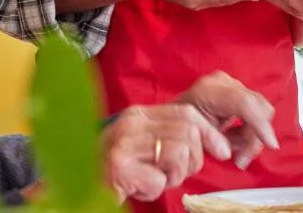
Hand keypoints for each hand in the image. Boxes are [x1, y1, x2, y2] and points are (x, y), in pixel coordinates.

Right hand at [100, 103, 227, 201]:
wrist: (79, 184)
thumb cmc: (117, 170)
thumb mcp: (145, 145)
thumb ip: (171, 135)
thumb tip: (216, 143)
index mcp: (139, 114)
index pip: (187, 113)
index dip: (210, 133)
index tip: (223, 151)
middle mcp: (130, 123)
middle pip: (188, 133)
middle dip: (194, 159)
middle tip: (176, 173)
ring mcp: (124, 144)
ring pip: (179, 155)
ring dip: (174, 177)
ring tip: (155, 180)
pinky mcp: (120, 167)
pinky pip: (159, 180)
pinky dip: (155, 190)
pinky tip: (140, 188)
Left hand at [178, 70, 278, 169]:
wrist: (172, 119)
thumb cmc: (180, 129)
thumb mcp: (196, 138)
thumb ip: (218, 143)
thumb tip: (238, 156)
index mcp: (210, 90)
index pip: (245, 103)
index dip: (260, 125)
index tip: (271, 145)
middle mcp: (224, 82)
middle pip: (258, 108)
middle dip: (255, 137)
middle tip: (240, 159)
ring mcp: (231, 84)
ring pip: (261, 111)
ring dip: (252, 136)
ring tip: (234, 151)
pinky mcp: (236, 91)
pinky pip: (255, 112)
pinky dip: (248, 130)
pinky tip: (233, 139)